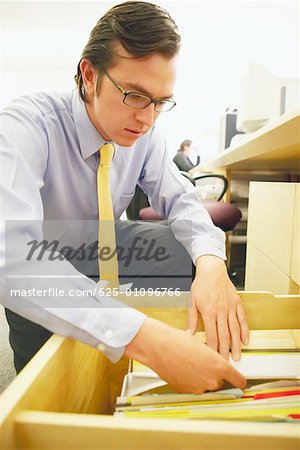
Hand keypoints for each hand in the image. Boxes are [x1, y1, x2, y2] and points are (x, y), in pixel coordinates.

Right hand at [124, 317, 246, 393]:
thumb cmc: (178, 341)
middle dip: (216, 375)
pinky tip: (184, 369)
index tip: (239, 381)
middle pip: (222, 383)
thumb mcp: (201, 345)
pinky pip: (195, 388)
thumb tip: (215, 361)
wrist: (158, 346)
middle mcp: (211, 379)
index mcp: (219, 365)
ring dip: (203, 378)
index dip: (239, 381)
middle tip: (205, 364)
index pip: (239, 380)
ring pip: (207, 386)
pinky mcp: (187, 391)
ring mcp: (199, 387)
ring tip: (191, 364)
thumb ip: (213, 357)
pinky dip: (192, 382)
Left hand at [188, 255, 248, 360]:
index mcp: (209, 311)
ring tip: (237, 356)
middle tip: (226, 364)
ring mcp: (230, 307)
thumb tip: (189, 334)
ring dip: (236, 345)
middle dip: (225, 351)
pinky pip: (242, 319)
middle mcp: (221, 311)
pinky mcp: (237, 303)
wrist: (212, 270)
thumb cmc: (201, 284)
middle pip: (224, 336)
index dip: (213, 349)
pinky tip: (245, 340)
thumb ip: (192, 319)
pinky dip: (245, 330)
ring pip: (235, 330)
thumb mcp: (192, 301)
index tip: (213, 359)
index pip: (212, 335)